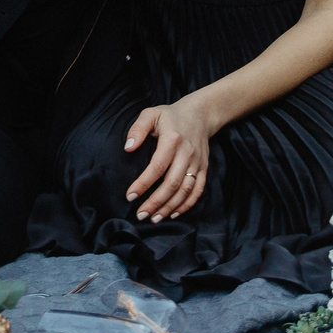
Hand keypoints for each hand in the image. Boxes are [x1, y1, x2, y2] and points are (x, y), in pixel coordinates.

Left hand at [123, 94, 217, 222]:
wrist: (200, 114)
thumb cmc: (170, 116)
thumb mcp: (151, 114)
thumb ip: (137, 129)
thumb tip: (128, 148)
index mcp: (172, 140)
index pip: (157, 167)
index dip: (143, 184)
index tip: (130, 196)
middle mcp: (187, 153)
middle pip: (172, 183)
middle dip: (156, 202)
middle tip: (141, 215)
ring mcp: (197, 162)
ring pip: (185, 190)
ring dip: (170, 207)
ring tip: (154, 218)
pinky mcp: (204, 168)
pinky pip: (198, 190)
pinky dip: (187, 204)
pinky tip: (174, 213)